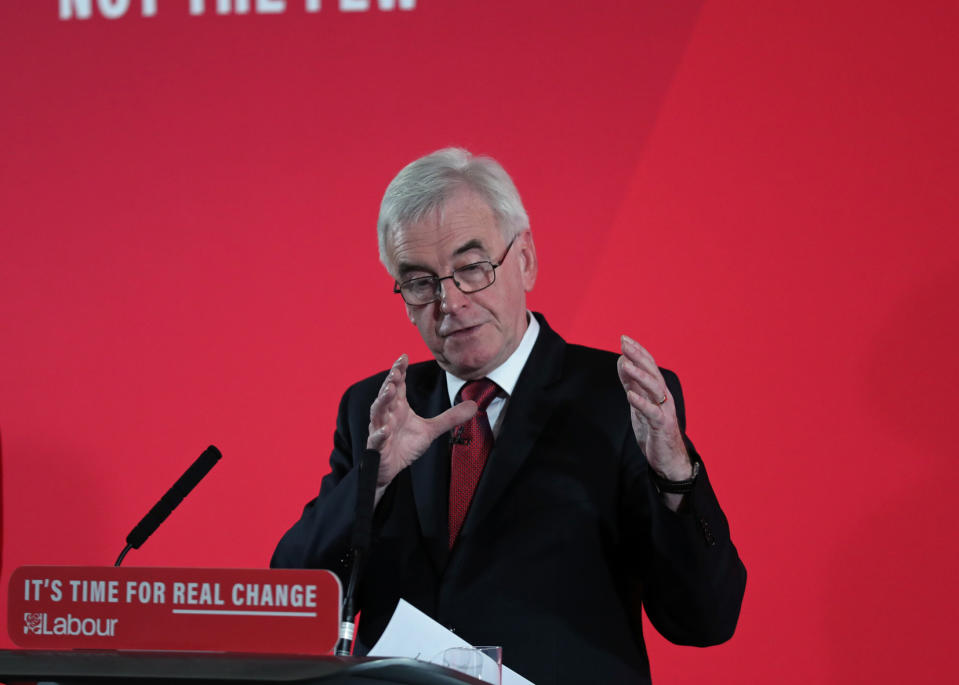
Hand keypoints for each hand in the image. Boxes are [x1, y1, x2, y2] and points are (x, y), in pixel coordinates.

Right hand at [367, 354, 477, 487]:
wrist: (391, 468)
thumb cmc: (406, 445)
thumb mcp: (431, 430)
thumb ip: (450, 417)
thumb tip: (474, 405)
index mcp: (398, 406)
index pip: (398, 384)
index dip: (399, 370)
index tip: (404, 357)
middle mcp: (387, 414)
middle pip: (386, 394)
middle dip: (390, 381)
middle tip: (396, 370)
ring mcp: (380, 429)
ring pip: (377, 412)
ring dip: (382, 401)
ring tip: (390, 390)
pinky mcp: (376, 447)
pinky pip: (376, 439)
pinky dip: (379, 434)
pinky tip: (384, 430)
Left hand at [617, 335, 691, 480]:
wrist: (668, 458)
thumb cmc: (653, 429)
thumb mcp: (638, 403)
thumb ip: (632, 383)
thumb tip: (622, 361)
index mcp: (658, 390)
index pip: (649, 365)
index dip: (638, 351)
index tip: (624, 338)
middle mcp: (663, 397)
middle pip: (652, 371)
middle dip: (638, 356)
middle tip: (624, 343)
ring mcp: (664, 410)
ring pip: (654, 387)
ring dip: (639, 374)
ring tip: (625, 364)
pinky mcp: (661, 425)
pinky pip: (652, 412)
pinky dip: (641, 402)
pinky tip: (630, 395)